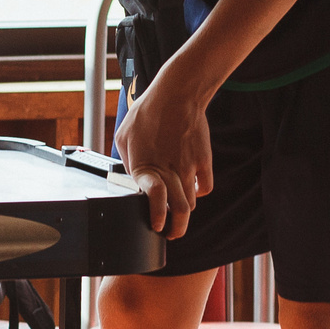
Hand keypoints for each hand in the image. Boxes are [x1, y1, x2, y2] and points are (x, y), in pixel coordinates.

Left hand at [114, 79, 212, 239]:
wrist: (177, 95)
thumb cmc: (147, 113)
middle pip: (180, 211)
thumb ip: (128, 162)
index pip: (155, 199)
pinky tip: (191, 188)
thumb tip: (133, 179)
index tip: (156, 227)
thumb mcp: (124, 137)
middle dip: (176, 228)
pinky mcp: (204, 161)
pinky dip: (198, 192)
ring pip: (191, 203)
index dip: (157, 217)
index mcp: (146, 166)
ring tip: (178, 213)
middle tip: (171, 233)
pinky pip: (204, 188)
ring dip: (184, 211)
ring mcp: (189, 167)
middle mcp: (169, 170)